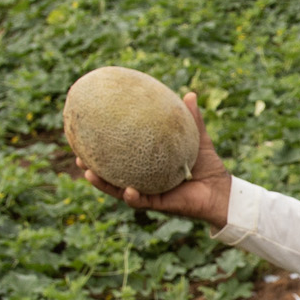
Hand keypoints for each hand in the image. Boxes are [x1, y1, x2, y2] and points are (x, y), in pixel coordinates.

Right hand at [80, 92, 232, 228]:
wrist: (223, 192)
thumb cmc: (209, 167)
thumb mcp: (198, 140)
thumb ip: (192, 120)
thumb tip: (190, 94)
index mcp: (147, 166)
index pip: (121, 157)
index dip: (102, 150)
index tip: (86, 136)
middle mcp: (144, 181)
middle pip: (111, 175)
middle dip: (92, 168)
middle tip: (76, 156)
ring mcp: (149, 194)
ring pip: (118, 191)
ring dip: (102, 184)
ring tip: (87, 172)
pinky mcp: (160, 205)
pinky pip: (142, 201)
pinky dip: (133, 196)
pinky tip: (126, 190)